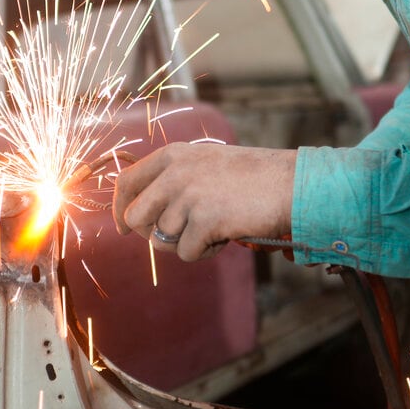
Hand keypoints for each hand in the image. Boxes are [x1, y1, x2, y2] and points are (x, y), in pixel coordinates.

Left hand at [113, 142, 296, 260]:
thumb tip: (139, 215)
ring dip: (186, 243)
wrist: (290, 184)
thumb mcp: (205, 164)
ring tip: (214, 229)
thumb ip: (173, 180)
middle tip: (178, 235)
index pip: (125, 183)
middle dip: (151, 233)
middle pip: (136, 218)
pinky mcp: (204, 221)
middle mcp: (175, 174)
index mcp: (172, 156)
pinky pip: (185, 252)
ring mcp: (188, 197)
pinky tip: (225, 235)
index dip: (120, 209)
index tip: (123, 227)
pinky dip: (204, 252)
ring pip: (161, 240)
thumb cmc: (251, 177)